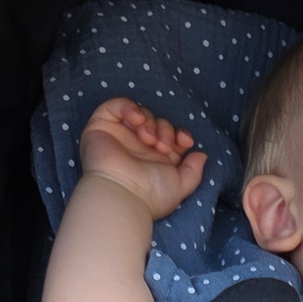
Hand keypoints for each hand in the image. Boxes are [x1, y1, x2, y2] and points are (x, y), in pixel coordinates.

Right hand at [79, 96, 206, 222]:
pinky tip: (137, 119)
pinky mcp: (100, 127)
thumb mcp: (181, 185)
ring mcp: (118, 137)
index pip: (170, 136)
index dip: (179, 134)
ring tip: (149, 139)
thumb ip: (194, 170)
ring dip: (150, 121)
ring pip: (140, 114)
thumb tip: (202, 154)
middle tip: (162, 146)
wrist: (123, 196)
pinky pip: (115, 106)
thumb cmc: (150, 195)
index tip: (185, 142)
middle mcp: (136, 147)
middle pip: (157, 123)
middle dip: (165, 130)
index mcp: (153, 159)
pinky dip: (129, 107)